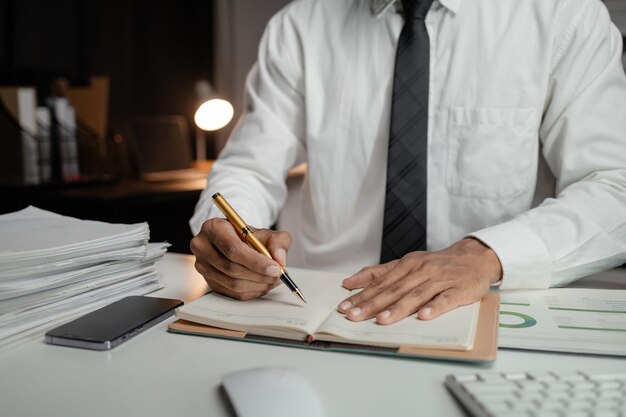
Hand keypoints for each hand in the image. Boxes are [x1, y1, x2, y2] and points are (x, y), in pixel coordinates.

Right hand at [190, 218, 291, 300]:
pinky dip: (251, 292)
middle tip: (278, 275)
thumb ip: (278, 241)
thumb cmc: (249, 236)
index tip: (275, 268)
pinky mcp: (208, 281)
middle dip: (259, 275)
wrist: (237, 242)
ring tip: (273, 280)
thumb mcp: (267, 232)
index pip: (233, 248)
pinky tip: (263, 285)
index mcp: (213, 227)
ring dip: (257, 285)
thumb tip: (279, 259)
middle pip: (231, 268)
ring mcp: (202, 266)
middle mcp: (202, 246)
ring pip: (232, 283)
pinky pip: (231, 293)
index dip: (256, 261)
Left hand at [337, 238, 501, 323]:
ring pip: (416, 295)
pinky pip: (445, 299)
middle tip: (355, 316)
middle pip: (394, 290)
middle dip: (372, 304)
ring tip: (383, 320)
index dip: (361, 296)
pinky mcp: (458, 289)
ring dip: (399, 308)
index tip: (344, 307)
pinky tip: (424, 316)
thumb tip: (350, 282)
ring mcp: (440, 280)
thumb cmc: (436, 265)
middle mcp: (421, 271)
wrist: (473, 258)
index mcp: (407, 264)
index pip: (380, 283)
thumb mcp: (407, 263)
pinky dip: (434, 307)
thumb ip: (378, 273)